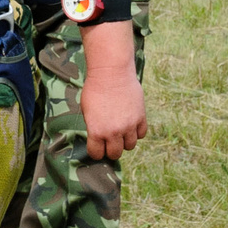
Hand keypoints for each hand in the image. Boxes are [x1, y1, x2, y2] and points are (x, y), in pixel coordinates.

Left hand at [79, 41, 146, 160]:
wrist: (111, 73)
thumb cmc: (95, 89)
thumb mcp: (87, 111)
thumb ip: (94, 128)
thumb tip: (99, 139)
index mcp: (96, 131)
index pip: (97, 154)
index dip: (96, 151)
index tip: (96, 146)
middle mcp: (113, 132)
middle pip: (115, 154)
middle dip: (111, 149)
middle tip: (109, 141)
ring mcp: (129, 126)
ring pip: (130, 146)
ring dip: (124, 141)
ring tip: (120, 131)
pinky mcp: (141, 117)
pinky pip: (141, 134)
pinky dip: (136, 132)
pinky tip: (130, 124)